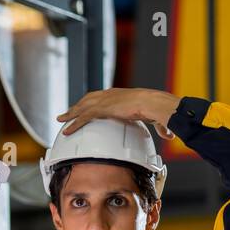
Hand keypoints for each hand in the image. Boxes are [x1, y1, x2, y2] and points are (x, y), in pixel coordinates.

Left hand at [56, 88, 180, 138]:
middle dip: (76, 106)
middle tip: (67, 113)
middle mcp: (109, 95)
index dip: (92, 101)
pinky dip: (73, 123)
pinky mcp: (101, 108)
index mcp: (120, 94)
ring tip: (60, 120)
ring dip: (70, 114)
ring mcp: (104, 101)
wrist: (153, 102)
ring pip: (81, 107)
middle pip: (87, 99)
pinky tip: (66, 130)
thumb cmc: (157, 108)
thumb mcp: (157, 117)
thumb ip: (160, 126)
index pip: (101, 96)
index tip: (86, 105)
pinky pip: (83, 117)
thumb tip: (169, 135)